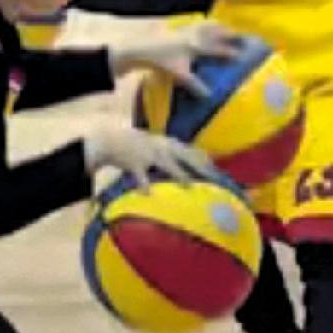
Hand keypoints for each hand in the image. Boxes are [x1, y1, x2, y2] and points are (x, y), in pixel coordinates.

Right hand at [84, 125, 216, 189]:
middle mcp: (162, 147)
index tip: (220, 174)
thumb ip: (173, 153)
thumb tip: (193, 161)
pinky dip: (144, 183)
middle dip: (201, 168)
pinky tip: (148, 192)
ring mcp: (149, 154)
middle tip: (215, 181)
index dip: (207, 162)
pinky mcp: (134, 163)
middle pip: (186, 157)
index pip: (192, 152)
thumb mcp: (158, 145)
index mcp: (169, 143)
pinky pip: (140, 175)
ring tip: (188, 185)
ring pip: (166, 165)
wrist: (111, 140)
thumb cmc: (137, 145)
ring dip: (178, 174)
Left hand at [111, 22, 238, 94]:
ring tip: (225, 27)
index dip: (231, 52)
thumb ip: (195, 85)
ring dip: (217, 26)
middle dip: (229, 33)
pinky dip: (204, 23)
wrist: (143, 48)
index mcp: (197, 46)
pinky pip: (196, 24)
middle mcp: (195, 35)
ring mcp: (186, 30)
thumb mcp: (180, 75)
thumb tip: (209, 96)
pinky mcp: (178, 29)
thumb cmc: (162, 62)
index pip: (218, 49)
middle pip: (216, 32)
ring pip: (206, 25)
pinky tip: (203, 24)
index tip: (242, 55)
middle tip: (240, 35)